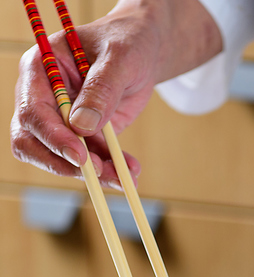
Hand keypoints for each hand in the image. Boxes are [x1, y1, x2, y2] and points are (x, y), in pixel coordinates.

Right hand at [10, 0, 221, 188]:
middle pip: (35, 142)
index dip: (53, 137)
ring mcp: (64, 120)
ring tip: (125, 177)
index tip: (80, 155)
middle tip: (99, 172)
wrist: (143, 52)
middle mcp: (45, 98)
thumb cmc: (127, 43)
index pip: (32, 112)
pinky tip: (129, 172)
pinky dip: (110, 170)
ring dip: (94, 173)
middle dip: (65, 163)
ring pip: (64, 158)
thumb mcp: (119, 59)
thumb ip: (101, 89)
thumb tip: (81, 126)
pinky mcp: (86, 134)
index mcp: (41, 70)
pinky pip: (92, 159)